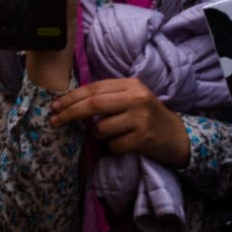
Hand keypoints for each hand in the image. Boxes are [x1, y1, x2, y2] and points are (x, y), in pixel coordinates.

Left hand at [50, 76, 190, 167]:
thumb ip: (108, 97)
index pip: (93, 88)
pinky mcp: (143, 139)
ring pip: (100, 128)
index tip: (54, 106)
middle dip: (69, 113)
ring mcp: (140, 118)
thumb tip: (71, 103)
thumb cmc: (147, 116)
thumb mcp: (131, 98)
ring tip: (108, 135)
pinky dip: (112, 147)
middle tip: (54, 120)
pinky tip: (123, 144)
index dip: (71, 97)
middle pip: (93, 105)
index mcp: (130, 84)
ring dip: (96, 135)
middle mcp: (136, 98)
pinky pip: (113, 145)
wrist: (177, 137)